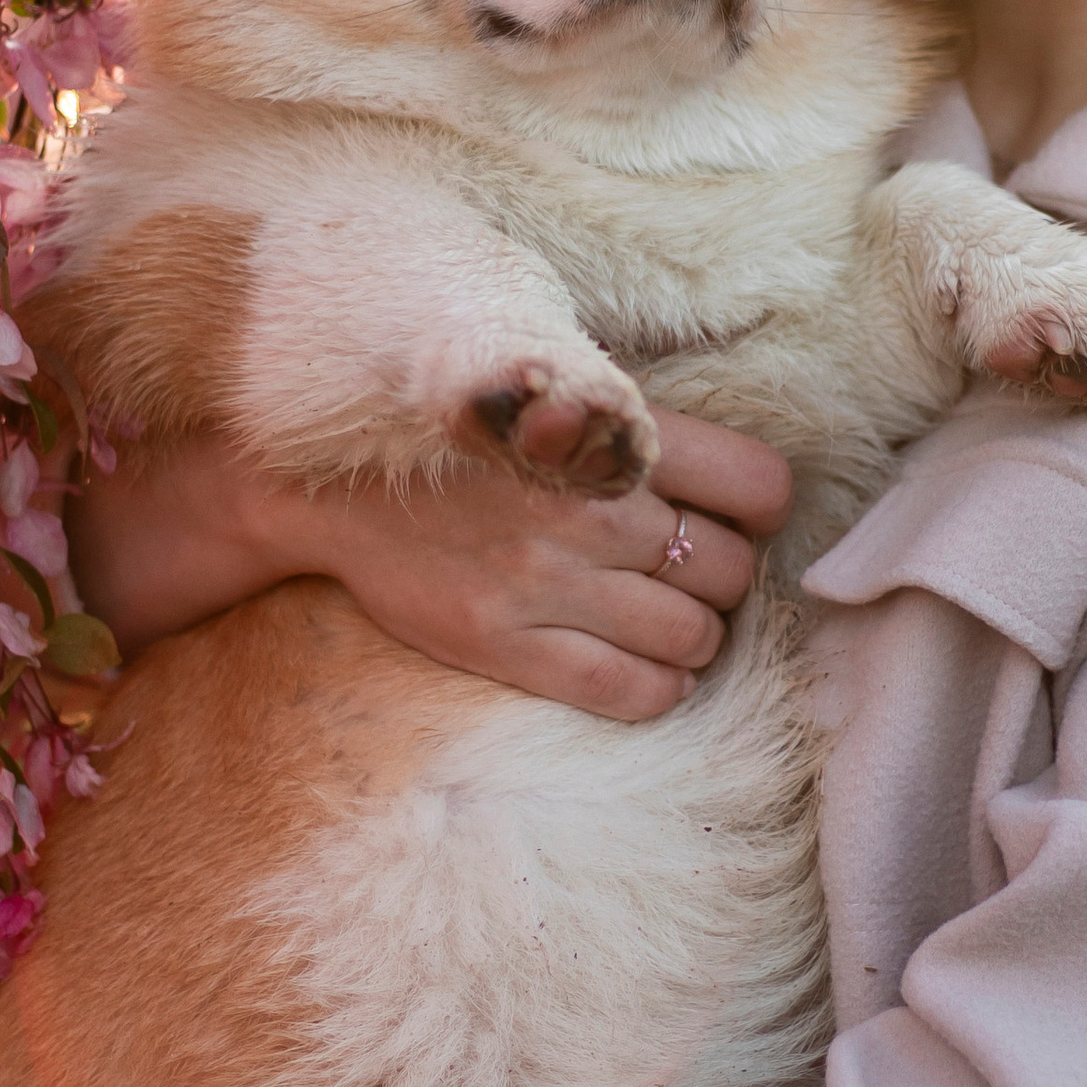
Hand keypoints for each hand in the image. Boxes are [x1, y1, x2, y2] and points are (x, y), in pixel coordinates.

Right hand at [70, 412, 793, 724]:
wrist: (326, 482)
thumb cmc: (458, 436)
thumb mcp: (548, 395)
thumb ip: (634, 424)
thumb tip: (737, 478)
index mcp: (609, 435)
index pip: (757, 487)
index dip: (759, 509)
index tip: (734, 513)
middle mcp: (589, 511)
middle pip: (733, 570)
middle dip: (725, 575)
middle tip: (690, 571)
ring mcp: (547, 583)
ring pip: (695, 637)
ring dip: (696, 635)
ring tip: (665, 618)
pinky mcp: (506, 645)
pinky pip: (633, 692)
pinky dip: (660, 686)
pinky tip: (646, 665)